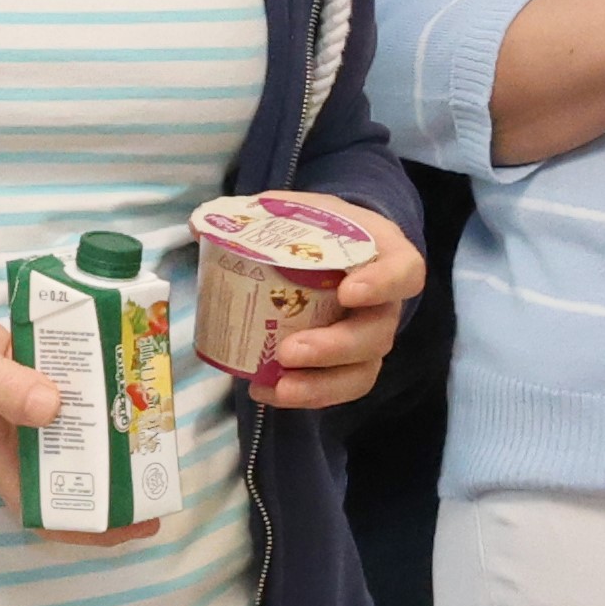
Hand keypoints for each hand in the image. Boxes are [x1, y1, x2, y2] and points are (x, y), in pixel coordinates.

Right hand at [0, 276, 159, 547]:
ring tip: (155, 424)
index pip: (48, 511)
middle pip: (71, 480)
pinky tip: (127, 380)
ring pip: (73, 440)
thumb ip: (5, 388)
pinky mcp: (24, 388)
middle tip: (163, 465)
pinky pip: (67, 401)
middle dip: (116, 480)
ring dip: (111, 436)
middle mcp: (11, 445)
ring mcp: (18, 417)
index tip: (140, 523)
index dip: (93, 525)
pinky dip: (95, 397)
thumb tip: (54, 411)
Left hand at [251, 199, 422, 410]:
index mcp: (384, 255)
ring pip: (362, 371)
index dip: (384, 285)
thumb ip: (255, 214)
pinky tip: (266, 390)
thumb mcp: (294, 209)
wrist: (328, 247)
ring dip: (320, 385)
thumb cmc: (317, 228)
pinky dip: (305, 396)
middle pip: (377, 333)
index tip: (348, 292)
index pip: (404, 272)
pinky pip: (337, 389)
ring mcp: (368, 337)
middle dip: (336, 348)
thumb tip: (199, 225)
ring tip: (278, 386)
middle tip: (291, 351)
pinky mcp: (346, 364)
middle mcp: (385, 303)